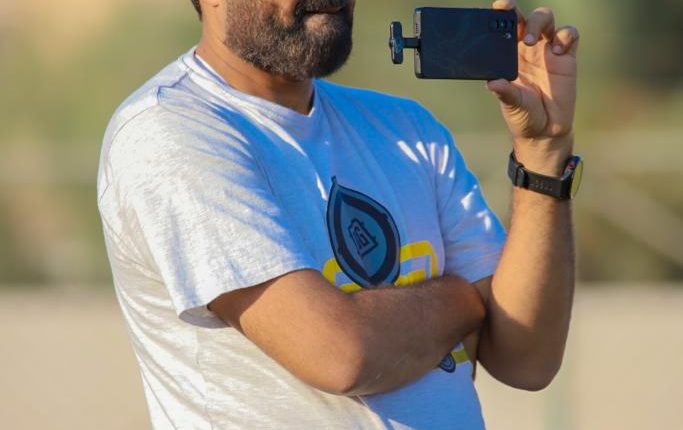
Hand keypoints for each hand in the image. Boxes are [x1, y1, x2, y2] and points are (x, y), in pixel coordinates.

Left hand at [488, 0, 579, 174]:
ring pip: (547, 19)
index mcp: (509, 56)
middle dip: (518, 13)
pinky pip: (569, 34)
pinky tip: (559, 50)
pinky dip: (565, 36)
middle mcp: (528, 49)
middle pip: (526, 18)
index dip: (501, 15)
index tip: (497, 9)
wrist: (546, 131)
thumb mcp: (512, 105)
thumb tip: (493, 83)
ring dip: (539, 23)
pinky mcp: (567, 57)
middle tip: (513, 20)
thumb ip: (505, 93)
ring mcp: (548, 51)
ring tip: (534, 41)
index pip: (504, 29)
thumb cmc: (524, 116)